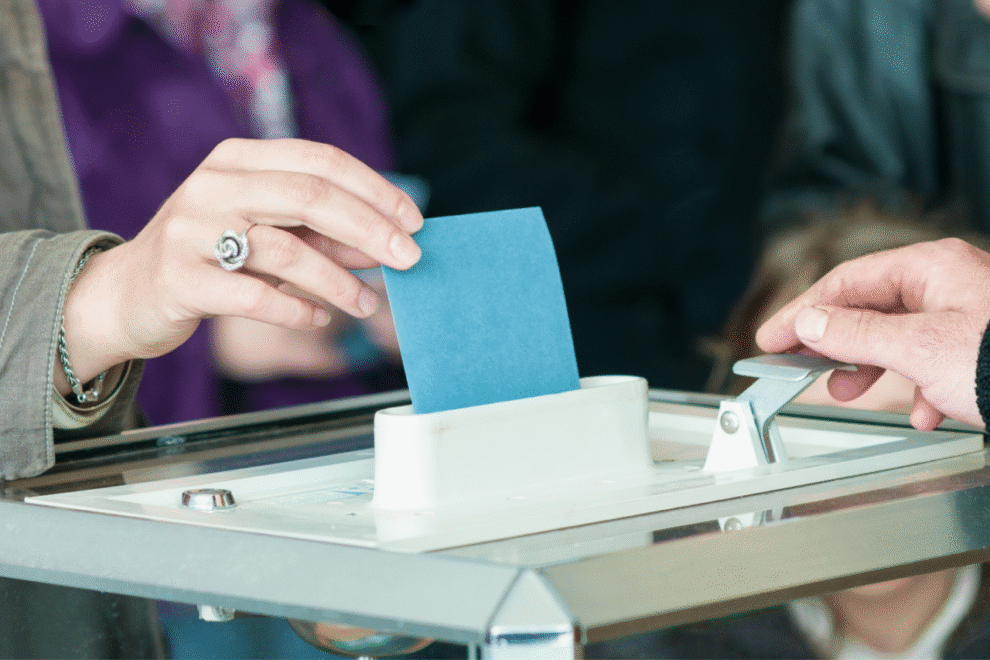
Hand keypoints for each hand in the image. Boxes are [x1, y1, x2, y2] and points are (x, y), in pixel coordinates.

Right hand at [57, 138, 422, 393]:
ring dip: (339, 281)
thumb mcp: (267, 235)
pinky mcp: (179, 279)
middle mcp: (213, 185)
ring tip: (367, 303)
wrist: (126, 295)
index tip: (414, 222)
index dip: (374, 190)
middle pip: (309, 197)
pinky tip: (320, 317)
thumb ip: (323, 236)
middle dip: (370, 230)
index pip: (320, 160)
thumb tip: (389, 246)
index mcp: (238, 160)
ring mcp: (191, 230)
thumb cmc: (211, 258)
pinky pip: (254, 296)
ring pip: (286, 249)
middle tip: (409, 260)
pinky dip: (297, 309)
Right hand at [755, 238, 989, 429]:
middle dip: (835, 342)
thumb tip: (809, 323)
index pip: (846, 281)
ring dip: (870, 367)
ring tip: (849, 391)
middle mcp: (948, 283)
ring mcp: (966, 315)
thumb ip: (856, 334)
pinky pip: (933, 361)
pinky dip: (918, 388)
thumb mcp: (918, 349)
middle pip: (870, 307)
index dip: (802, 311)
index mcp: (931, 267)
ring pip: (899, 336)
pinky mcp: (981, 348)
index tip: (771, 337)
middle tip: (800, 365)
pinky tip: (920, 411)